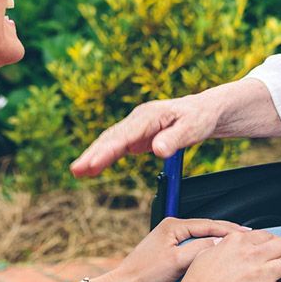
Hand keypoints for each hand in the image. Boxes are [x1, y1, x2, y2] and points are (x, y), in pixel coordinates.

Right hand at [70, 93, 218, 177]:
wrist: (204, 110)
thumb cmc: (200, 118)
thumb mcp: (193, 128)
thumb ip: (175, 139)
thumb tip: (157, 151)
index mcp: (150, 116)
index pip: (125, 136)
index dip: (108, 150)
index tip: (93, 163)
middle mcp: (138, 118)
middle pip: (111, 137)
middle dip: (93, 154)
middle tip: (76, 170)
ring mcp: (136, 126)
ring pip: (110, 141)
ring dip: (93, 155)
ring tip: (77, 171)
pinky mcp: (137, 135)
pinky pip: (117, 145)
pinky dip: (103, 156)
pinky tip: (92, 168)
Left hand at [90, 217, 248, 281]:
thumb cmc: (146, 275)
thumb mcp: (177, 261)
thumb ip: (200, 249)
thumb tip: (221, 242)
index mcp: (173, 225)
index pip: (208, 224)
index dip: (229, 229)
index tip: (248, 233)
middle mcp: (172, 228)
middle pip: (206, 228)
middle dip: (227, 233)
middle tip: (249, 238)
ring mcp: (170, 240)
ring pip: (201, 238)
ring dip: (219, 242)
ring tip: (238, 246)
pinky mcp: (169, 252)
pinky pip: (194, 247)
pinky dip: (208, 250)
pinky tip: (219, 256)